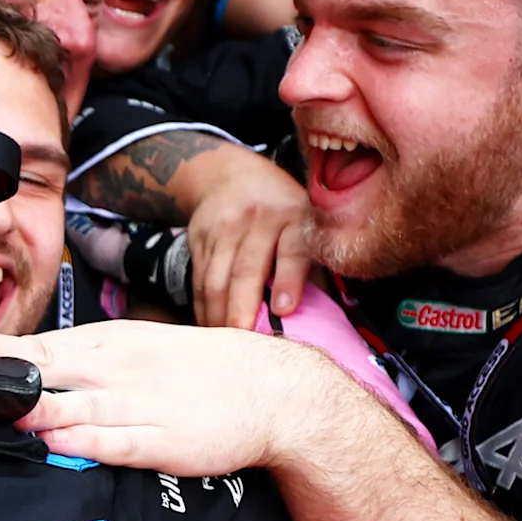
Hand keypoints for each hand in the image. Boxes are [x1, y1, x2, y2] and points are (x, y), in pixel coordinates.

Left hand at [0, 317, 353, 476]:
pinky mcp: (160, 441)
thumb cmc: (197, 371)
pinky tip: (50, 439)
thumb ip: (84, 364)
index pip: (32, 344)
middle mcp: (114, 369)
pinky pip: (111, 441)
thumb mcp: (137, 350)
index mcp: (106, 344)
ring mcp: (137, 404)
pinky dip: (78, 440)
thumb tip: (30, 374)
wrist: (271, 389)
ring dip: (25, 405)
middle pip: (38, 365)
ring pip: (69, 403)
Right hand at [177, 147, 316, 328]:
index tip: (284, 310)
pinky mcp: (199, 237)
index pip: (292, 251)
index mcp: (293, 218)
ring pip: (216, 279)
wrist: (230, 175)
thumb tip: (323, 321)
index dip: (289, 281)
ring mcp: (224, 228)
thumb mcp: (305, 224)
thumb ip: (312, 267)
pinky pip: (199, 280)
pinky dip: (203, 308)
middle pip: (246, 271)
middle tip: (245, 342)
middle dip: (243, 309)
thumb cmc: (281, 211)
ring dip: (218, 316)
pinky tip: (210, 327)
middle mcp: (258, 221)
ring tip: (225, 345)